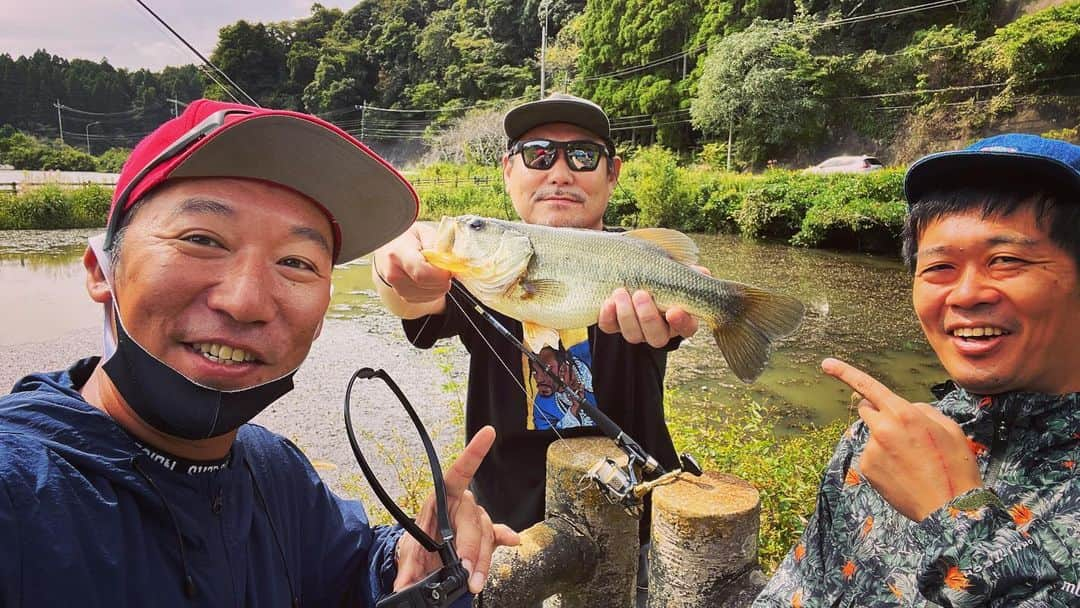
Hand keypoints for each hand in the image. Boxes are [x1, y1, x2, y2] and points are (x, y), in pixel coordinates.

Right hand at [373, 222, 451, 303]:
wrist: (389, 247)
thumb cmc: (408, 237)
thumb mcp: (424, 232)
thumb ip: (439, 245)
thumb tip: (455, 262)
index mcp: (398, 253)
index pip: (422, 273)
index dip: (440, 274)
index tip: (449, 267)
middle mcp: (394, 273)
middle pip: (428, 285)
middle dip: (443, 278)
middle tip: (444, 266)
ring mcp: (397, 287)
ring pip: (430, 294)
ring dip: (440, 285)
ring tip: (435, 270)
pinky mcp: (403, 296)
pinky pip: (427, 298)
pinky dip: (435, 290)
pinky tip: (430, 278)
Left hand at [393, 426, 519, 593]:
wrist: (425, 561)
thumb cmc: (418, 546)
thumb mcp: (409, 553)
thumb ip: (409, 568)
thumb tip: (405, 585)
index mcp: (442, 499)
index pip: (458, 473)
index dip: (473, 453)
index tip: (487, 435)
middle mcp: (461, 506)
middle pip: (473, 520)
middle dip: (471, 547)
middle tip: (465, 571)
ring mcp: (475, 521)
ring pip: (485, 535)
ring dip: (481, 560)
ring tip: (474, 581)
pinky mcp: (485, 536)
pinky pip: (497, 535)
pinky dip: (505, 538)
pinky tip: (512, 540)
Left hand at [597, 265, 709, 347]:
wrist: (629, 269)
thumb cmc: (659, 271)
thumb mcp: (675, 269)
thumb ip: (688, 272)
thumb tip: (701, 272)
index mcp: (680, 317)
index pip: (687, 328)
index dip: (681, 322)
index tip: (674, 310)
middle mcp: (658, 329)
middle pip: (657, 337)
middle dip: (648, 318)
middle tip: (641, 294)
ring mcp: (636, 330)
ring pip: (633, 335)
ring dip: (626, 315)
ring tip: (621, 292)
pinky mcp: (614, 325)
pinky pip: (609, 328)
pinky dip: (608, 317)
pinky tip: (608, 302)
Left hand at [822, 358, 982, 521]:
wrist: (950, 508)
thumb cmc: (955, 466)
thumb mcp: (949, 428)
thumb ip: (922, 410)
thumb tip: (907, 408)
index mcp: (904, 413)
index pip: (869, 386)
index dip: (844, 372)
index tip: (826, 364)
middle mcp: (882, 428)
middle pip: (867, 409)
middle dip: (878, 412)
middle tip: (901, 432)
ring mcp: (871, 449)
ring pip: (873, 435)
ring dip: (885, 441)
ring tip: (913, 462)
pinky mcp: (867, 468)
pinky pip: (872, 455)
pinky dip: (883, 460)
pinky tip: (903, 473)